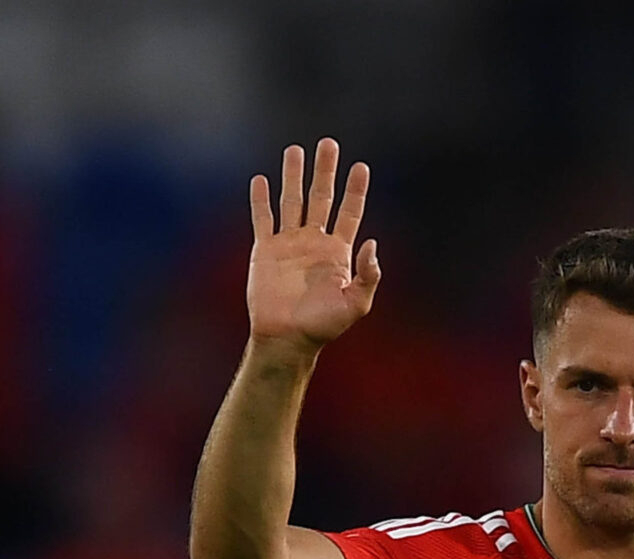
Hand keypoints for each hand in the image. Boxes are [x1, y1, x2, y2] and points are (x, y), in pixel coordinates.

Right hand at [247, 138, 378, 353]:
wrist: (287, 338)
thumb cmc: (323, 326)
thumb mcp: (356, 305)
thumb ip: (368, 275)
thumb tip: (373, 243)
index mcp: (338, 252)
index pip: (349, 212)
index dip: (355, 190)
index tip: (360, 167)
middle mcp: (314, 242)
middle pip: (321, 197)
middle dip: (325, 171)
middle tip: (328, 144)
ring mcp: (289, 244)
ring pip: (292, 201)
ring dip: (293, 176)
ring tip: (295, 150)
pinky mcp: (265, 250)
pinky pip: (263, 219)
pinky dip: (261, 200)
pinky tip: (262, 180)